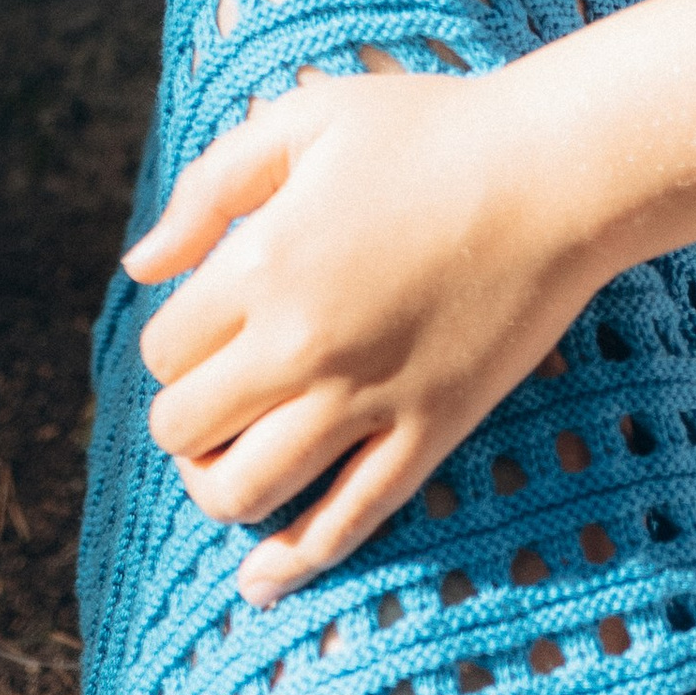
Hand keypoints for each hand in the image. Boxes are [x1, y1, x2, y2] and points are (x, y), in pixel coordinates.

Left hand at [125, 63, 590, 604]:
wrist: (558, 167)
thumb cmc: (433, 128)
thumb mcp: (311, 118)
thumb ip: (210, 185)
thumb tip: (138, 265)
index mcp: (265, 262)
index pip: (165, 350)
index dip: (176, 341)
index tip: (211, 322)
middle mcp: (303, 343)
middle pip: (186, 429)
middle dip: (187, 416)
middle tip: (218, 391)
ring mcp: (366, 397)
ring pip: (244, 491)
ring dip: (218, 486)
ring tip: (233, 459)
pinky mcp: (426, 432)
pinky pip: (342, 524)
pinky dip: (290, 562)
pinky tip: (261, 576)